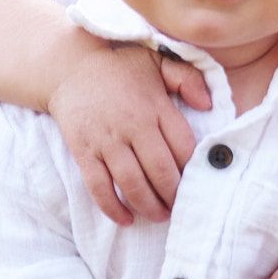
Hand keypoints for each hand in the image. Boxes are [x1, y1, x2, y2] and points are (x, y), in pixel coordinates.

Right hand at [48, 35, 210, 224]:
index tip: (196, 181)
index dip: (192, 169)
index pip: (183, 146)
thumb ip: (187, 78)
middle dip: (173, 195)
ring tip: (159, 216)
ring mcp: (107, 140)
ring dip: (148, 206)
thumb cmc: (119, 67)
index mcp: (155, 106)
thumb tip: (208, 104)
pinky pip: (99, 187)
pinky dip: (112, 208)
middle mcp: (132, 125)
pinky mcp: (84, 151)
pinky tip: (125, 219)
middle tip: (179, 207)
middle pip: (160, 171)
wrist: (69, 67)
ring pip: (132, 183)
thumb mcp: (157, 60)